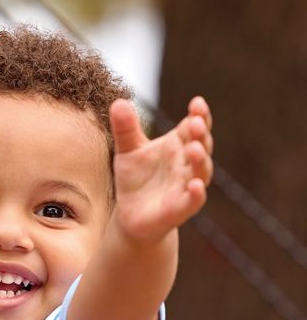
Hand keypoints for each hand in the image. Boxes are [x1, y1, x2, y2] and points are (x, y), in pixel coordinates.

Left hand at [111, 96, 213, 242]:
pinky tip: (195, 186)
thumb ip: (125, 129)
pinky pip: (193, 201)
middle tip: (195, 122)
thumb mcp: (127, 151)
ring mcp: (186, 186)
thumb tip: (118, 102)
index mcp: (178, 145)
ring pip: (201, 172)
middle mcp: (186, 164)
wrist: (129, 216)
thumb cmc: (134, 180)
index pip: (194, 126)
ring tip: (194, 149)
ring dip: (201, 160)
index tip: (197, 103)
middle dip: (201, 134)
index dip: (199, 115)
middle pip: (201, 145)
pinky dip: (196, 194)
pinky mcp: (180, 209)